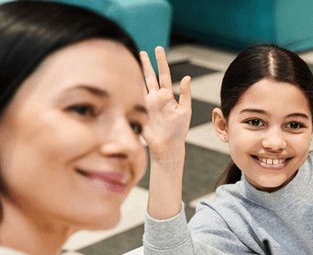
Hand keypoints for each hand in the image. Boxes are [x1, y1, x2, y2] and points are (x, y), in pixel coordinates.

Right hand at [140, 46, 191, 160]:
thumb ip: (185, 94)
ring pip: (141, 84)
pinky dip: (130, 87)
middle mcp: (156, 97)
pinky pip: (134, 96)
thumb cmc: (178, 131)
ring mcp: (146, 103)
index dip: (160, 61)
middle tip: (143, 51)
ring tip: (132, 61)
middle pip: (150, 76)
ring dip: (137, 73)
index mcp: (168, 96)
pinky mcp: (139, 111)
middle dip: (146, 64)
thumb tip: (186, 77)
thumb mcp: (185, 111)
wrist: (167, 146)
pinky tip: (125, 78)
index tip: (158, 49)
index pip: (163, 74)